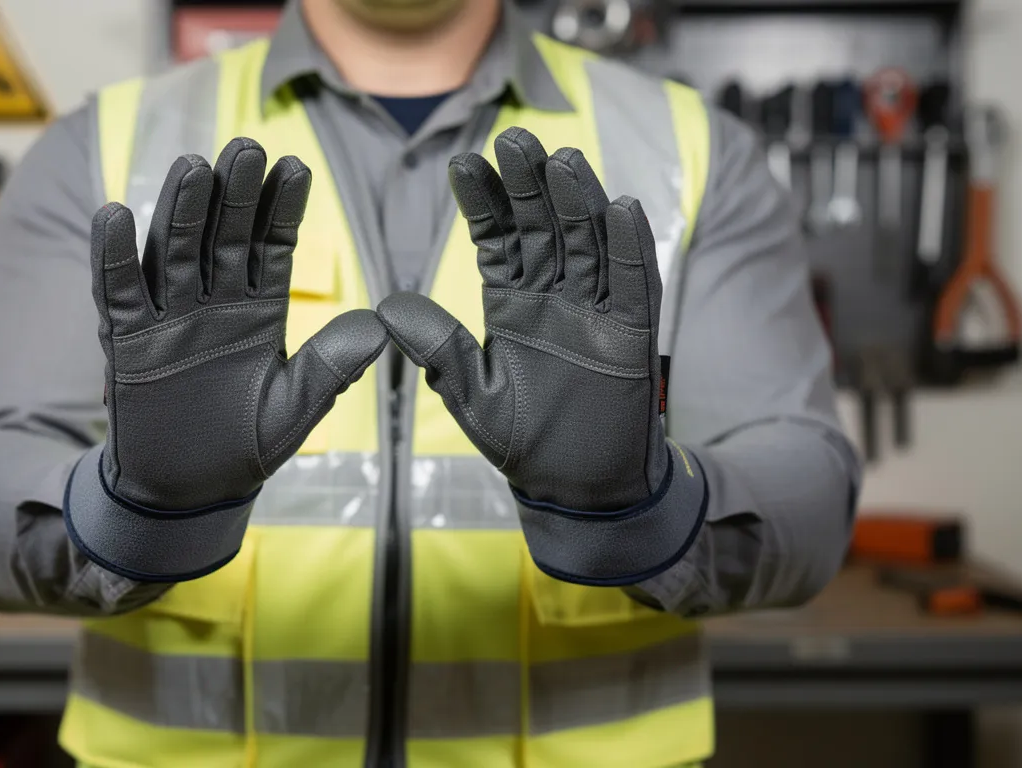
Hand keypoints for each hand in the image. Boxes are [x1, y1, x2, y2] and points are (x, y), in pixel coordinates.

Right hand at [89, 138, 386, 514]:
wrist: (190, 492)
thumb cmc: (246, 446)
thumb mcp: (295, 408)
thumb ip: (330, 366)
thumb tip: (379, 324)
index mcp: (260, 308)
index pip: (272, 245)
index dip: (282, 208)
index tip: (296, 168)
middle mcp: (214, 300)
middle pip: (223, 235)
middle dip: (234, 193)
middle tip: (246, 147)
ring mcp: (169, 315)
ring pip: (172, 251)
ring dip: (180, 210)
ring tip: (192, 167)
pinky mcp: (128, 340)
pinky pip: (119, 292)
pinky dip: (114, 256)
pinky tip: (115, 214)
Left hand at [379, 127, 665, 511]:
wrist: (577, 487)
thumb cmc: (522, 441)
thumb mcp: (471, 395)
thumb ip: (438, 349)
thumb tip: (387, 305)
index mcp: (511, 301)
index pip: (497, 238)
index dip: (484, 201)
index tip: (463, 162)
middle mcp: (553, 294)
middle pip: (544, 227)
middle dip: (529, 185)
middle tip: (514, 139)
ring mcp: (596, 308)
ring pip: (589, 242)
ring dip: (579, 202)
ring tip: (564, 162)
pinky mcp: (633, 332)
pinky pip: (634, 281)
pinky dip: (630, 246)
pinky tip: (619, 206)